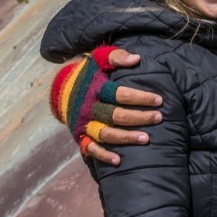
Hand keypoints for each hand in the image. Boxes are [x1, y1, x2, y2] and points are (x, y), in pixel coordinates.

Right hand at [48, 46, 162, 164]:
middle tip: (158, 117)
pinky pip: (91, 148)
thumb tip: (137, 59)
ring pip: (107, 134)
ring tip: (146, 139)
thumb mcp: (98, 58)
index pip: (121, 94)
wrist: (58, 89)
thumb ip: (117, 57)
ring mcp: (84, 124)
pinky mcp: (80, 135)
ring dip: (127, 138)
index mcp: (95, 88)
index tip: (159, 100)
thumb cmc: (85, 73)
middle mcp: (89, 108)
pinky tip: (119, 160)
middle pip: (117, 115)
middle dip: (140, 117)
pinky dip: (104, 155)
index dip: (141, 97)